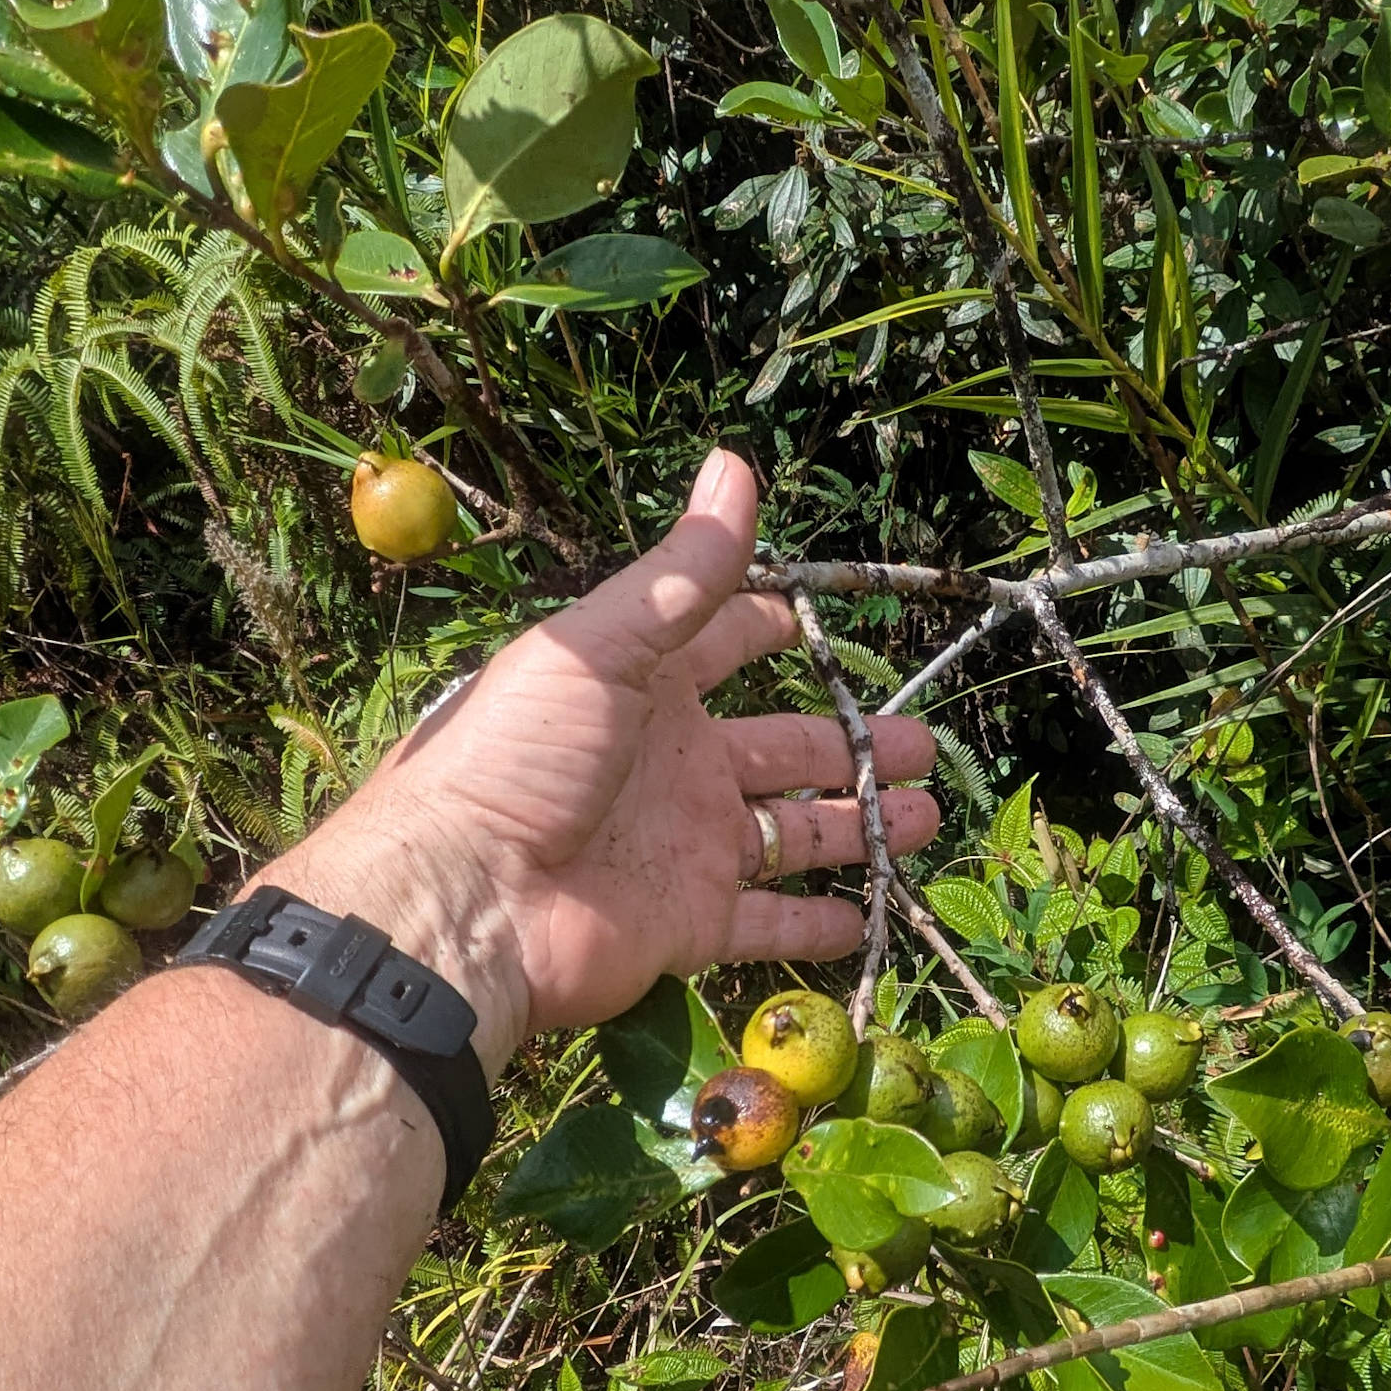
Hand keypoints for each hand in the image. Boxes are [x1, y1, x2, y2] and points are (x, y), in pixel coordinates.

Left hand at [264, 450, 939, 1070]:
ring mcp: (683, 847)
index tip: (819, 619)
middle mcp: (673, 766)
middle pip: (782, 748)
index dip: (768, 628)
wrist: (465, 897)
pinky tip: (869, 914)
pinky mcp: (687, 924)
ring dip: (858, 827)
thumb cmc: (519, 756)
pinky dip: (818, 925)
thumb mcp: (598, 644)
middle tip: (920, 746)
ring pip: (792, 834)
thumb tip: (733, 464)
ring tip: (925, 817)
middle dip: (850, 744)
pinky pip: (768, 926)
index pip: (722, 645)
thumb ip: (681, 571)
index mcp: (645, 689)